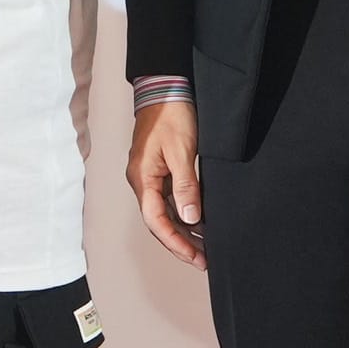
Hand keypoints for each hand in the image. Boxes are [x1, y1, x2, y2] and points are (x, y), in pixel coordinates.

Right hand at [128, 96, 205, 263]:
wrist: (165, 88)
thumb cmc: (171, 115)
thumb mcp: (182, 151)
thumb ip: (185, 186)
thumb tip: (189, 218)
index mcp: (142, 178)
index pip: (156, 221)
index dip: (176, 243)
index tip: (196, 257)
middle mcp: (142, 181)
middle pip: (159, 222)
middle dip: (181, 243)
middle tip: (204, 259)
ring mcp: (149, 176)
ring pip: (165, 213)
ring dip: (183, 231)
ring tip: (205, 247)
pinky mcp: (159, 170)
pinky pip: (169, 200)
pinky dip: (184, 214)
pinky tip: (200, 222)